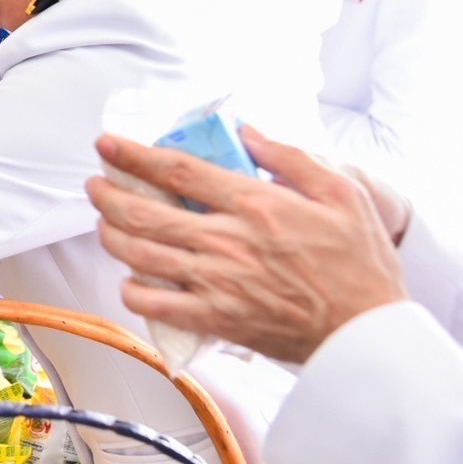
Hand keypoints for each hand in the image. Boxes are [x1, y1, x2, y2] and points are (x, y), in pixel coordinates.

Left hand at [86, 126, 406, 363]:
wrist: (366, 332)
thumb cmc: (359, 262)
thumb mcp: (342, 193)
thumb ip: (292, 158)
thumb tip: (249, 131)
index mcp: (253, 205)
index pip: (178, 170)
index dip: (133, 154)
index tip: (107, 144)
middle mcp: (227, 241)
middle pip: (144, 212)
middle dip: (107, 195)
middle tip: (95, 185)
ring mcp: (217, 282)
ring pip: (139, 254)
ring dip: (110, 235)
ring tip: (103, 223)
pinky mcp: (215, 318)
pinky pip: (154, 304)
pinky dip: (132, 289)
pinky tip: (130, 278)